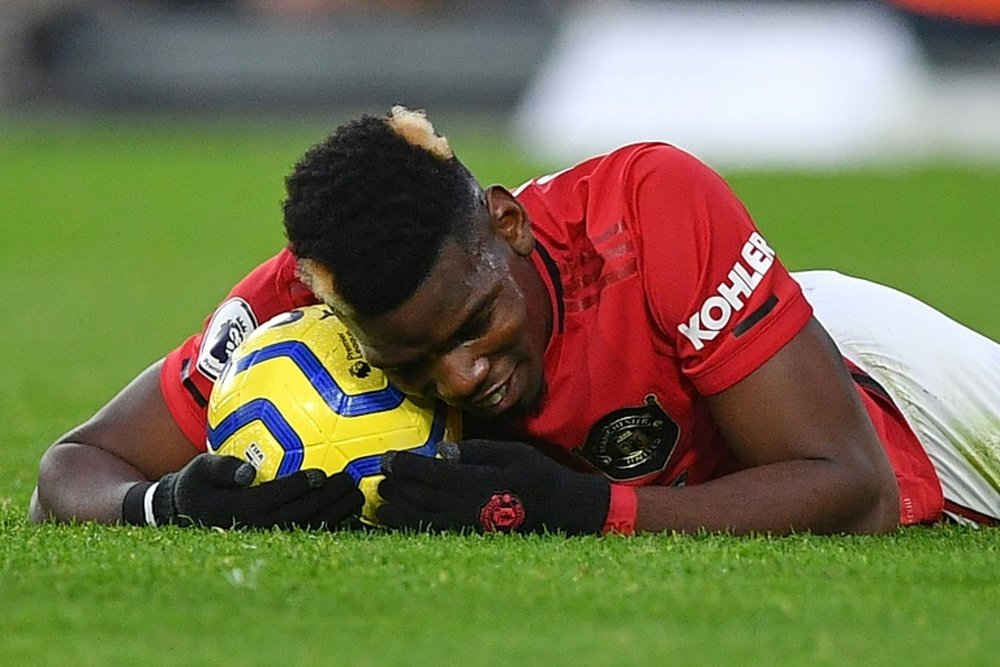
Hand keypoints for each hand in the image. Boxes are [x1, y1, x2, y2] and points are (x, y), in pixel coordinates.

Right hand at [123, 453, 363, 529]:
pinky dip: (332, 521)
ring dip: (335, 512)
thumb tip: (247, 473)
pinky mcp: (277, 538)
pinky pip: (309, 532)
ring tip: (357, 494)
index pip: (271, 499)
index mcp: (236, 510)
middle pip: (297, 515)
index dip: (297, 488)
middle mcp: (255, 527)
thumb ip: (222, 467)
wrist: (190, 511)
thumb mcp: (201, 469)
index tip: (320, 474)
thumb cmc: (199, 483)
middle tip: (349, 480)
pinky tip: (351, 507)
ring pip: (308, 526)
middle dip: (326, 499)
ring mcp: (267, 536)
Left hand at [377, 440, 609, 534]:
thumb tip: (441, 452)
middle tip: (381, 475)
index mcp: (472, 482)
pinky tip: (398, 522)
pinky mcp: (467, 538)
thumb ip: (474, 451)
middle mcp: (463, 507)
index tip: (387, 459)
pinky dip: (409, 527)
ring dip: (397, 508)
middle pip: (418, 496)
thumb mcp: (510, 452)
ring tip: (383, 499)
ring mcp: (464, 526)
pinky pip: (430, 533)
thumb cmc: (536, 474)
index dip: (404, 466)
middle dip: (397, 485)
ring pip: (419, 518)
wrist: (561, 511)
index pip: (428, 473)